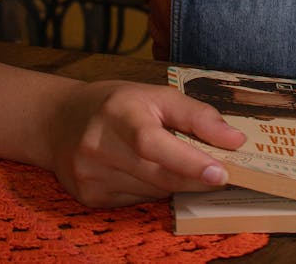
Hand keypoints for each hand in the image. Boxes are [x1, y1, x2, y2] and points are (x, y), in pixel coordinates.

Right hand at [48, 80, 245, 206]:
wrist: (60, 121)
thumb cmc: (118, 103)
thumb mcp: (157, 95)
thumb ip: (197, 115)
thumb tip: (235, 140)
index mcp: (119, 113)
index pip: (153, 143)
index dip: (188, 161)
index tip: (220, 173)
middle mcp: (99, 146)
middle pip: (157, 174)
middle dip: (193, 177)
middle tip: (220, 174)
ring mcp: (90, 176)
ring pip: (151, 192)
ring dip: (173, 181)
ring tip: (175, 161)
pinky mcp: (89, 198)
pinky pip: (136, 201)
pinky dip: (152, 189)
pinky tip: (146, 171)